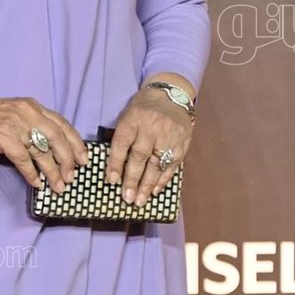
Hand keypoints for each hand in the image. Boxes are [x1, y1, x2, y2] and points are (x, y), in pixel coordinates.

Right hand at [0, 93, 88, 191]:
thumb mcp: (13, 114)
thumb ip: (31, 125)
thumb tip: (49, 148)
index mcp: (32, 106)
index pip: (62, 124)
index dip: (75, 142)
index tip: (84, 159)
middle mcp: (27, 113)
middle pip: (57, 138)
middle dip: (68, 160)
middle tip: (72, 176)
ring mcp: (15, 125)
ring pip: (42, 151)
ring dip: (52, 172)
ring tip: (58, 186)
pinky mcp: (3, 138)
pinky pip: (24, 160)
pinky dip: (31, 174)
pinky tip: (36, 183)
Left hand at [105, 89, 194, 205]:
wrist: (172, 95)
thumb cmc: (144, 108)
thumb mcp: (127, 115)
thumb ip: (121, 138)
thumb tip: (114, 168)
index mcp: (134, 119)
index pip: (122, 144)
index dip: (115, 164)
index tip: (111, 181)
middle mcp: (152, 127)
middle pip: (140, 156)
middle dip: (132, 180)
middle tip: (127, 198)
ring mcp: (169, 135)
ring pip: (157, 164)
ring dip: (148, 185)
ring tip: (140, 200)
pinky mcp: (182, 142)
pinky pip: (173, 164)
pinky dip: (163, 179)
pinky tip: (155, 191)